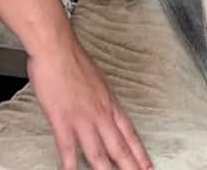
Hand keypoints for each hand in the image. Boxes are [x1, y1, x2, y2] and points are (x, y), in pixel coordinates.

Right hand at [24, 41, 152, 169]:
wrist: (57, 49)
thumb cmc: (73, 59)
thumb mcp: (97, 79)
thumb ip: (101, 97)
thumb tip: (103, 105)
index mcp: (110, 104)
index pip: (130, 135)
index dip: (141, 154)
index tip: (149, 168)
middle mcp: (101, 114)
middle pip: (120, 149)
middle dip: (131, 168)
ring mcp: (82, 120)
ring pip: (99, 155)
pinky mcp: (62, 121)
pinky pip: (68, 150)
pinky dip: (70, 166)